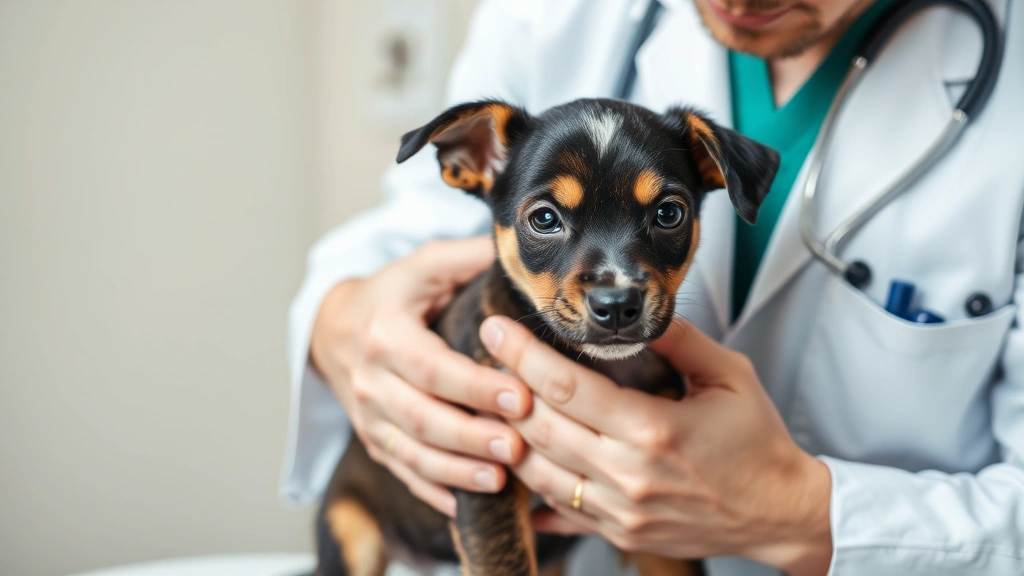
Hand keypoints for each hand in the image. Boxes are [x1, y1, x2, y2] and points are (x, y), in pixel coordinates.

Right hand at [310, 238, 531, 516]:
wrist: (333, 327)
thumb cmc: (392, 294)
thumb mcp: (424, 265)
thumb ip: (470, 257)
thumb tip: (521, 248)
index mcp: (387, 335)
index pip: (434, 368)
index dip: (477, 387)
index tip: (520, 397)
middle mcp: (372, 380)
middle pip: (424, 417)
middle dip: (472, 436)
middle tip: (518, 446)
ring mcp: (369, 416)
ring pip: (411, 452)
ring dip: (456, 471)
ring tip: (499, 480)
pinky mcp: (373, 440)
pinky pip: (402, 472)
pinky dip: (433, 491)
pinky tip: (465, 506)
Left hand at [479, 316, 832, 575]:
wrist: (779, 513)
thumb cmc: (758, 444)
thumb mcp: (729, 376)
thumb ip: (680, 340)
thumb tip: (637, 312)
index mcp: (653, 430)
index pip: (566, 387)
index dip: (523, 354)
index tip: (499, 328)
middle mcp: (628, 475)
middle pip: (539, 427)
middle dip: (504, 387)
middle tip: (490, 356)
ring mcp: (620, 511)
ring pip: (537, 471)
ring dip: (510, 434)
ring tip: (498, 400)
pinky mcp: (618, 533)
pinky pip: (557, 509)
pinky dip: (532, 480)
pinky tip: (518, 456)